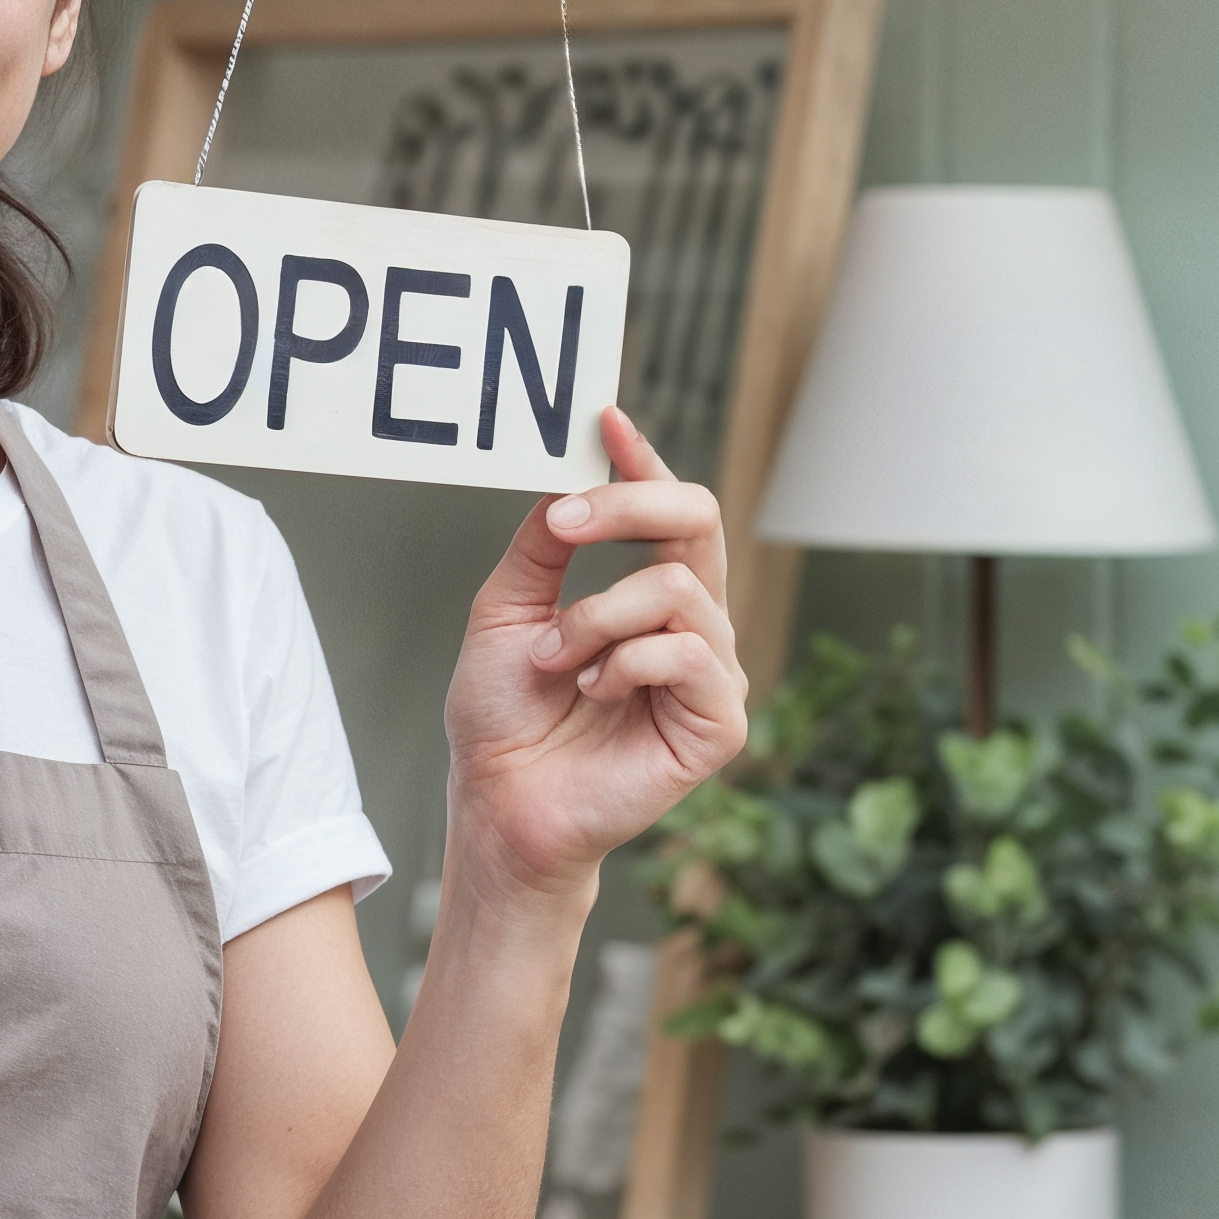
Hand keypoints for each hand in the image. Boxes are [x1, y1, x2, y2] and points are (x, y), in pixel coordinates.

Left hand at [442, 410, 747, 909]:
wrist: (498, 800)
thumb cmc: (503, 715)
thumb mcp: (509, 609)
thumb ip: (542, 545)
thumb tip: (567, 480)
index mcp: (647, 595)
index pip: (669, 509)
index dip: (643, 460)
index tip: (603, 419)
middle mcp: (690, 624)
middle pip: (697, 520)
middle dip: (630, 504)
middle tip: (566, 522)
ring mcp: (711, 672)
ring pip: (676, 588)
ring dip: (597, 615)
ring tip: (557, 659)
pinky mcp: (720, 722)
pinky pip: (688, 651)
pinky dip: (625, 661)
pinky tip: (593, 690)